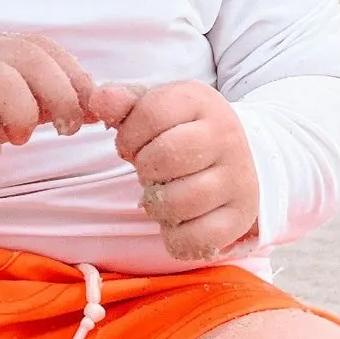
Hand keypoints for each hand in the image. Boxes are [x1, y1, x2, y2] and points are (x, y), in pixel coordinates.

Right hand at [0, 33, 95, 198]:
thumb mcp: (24, 99)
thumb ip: (59, 98)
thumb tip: (100, 108)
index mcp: (3, 46)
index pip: (48, 50)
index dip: (75, 80)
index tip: (88, 111)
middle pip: (31, 60)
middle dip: (60, 96)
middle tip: (67, 128)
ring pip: (2, 83)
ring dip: (23, 116)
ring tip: (21, 136)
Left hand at [90, 81, 259, 261]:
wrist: (240, 155)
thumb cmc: (183, 132)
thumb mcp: (156, 109)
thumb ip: (123, 104)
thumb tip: (99, 100)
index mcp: (201, 102)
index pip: (151, 114)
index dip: (128, 136)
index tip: (133, 146)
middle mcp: (226, 137)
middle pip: (165, 157)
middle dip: (144, 169)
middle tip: (150, 172)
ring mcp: (238, 178)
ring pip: (179, 201)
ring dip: (157, 205)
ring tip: (163, 195)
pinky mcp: (240, 216)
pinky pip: (198, 238)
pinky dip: (177, 237)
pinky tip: (177, 221)